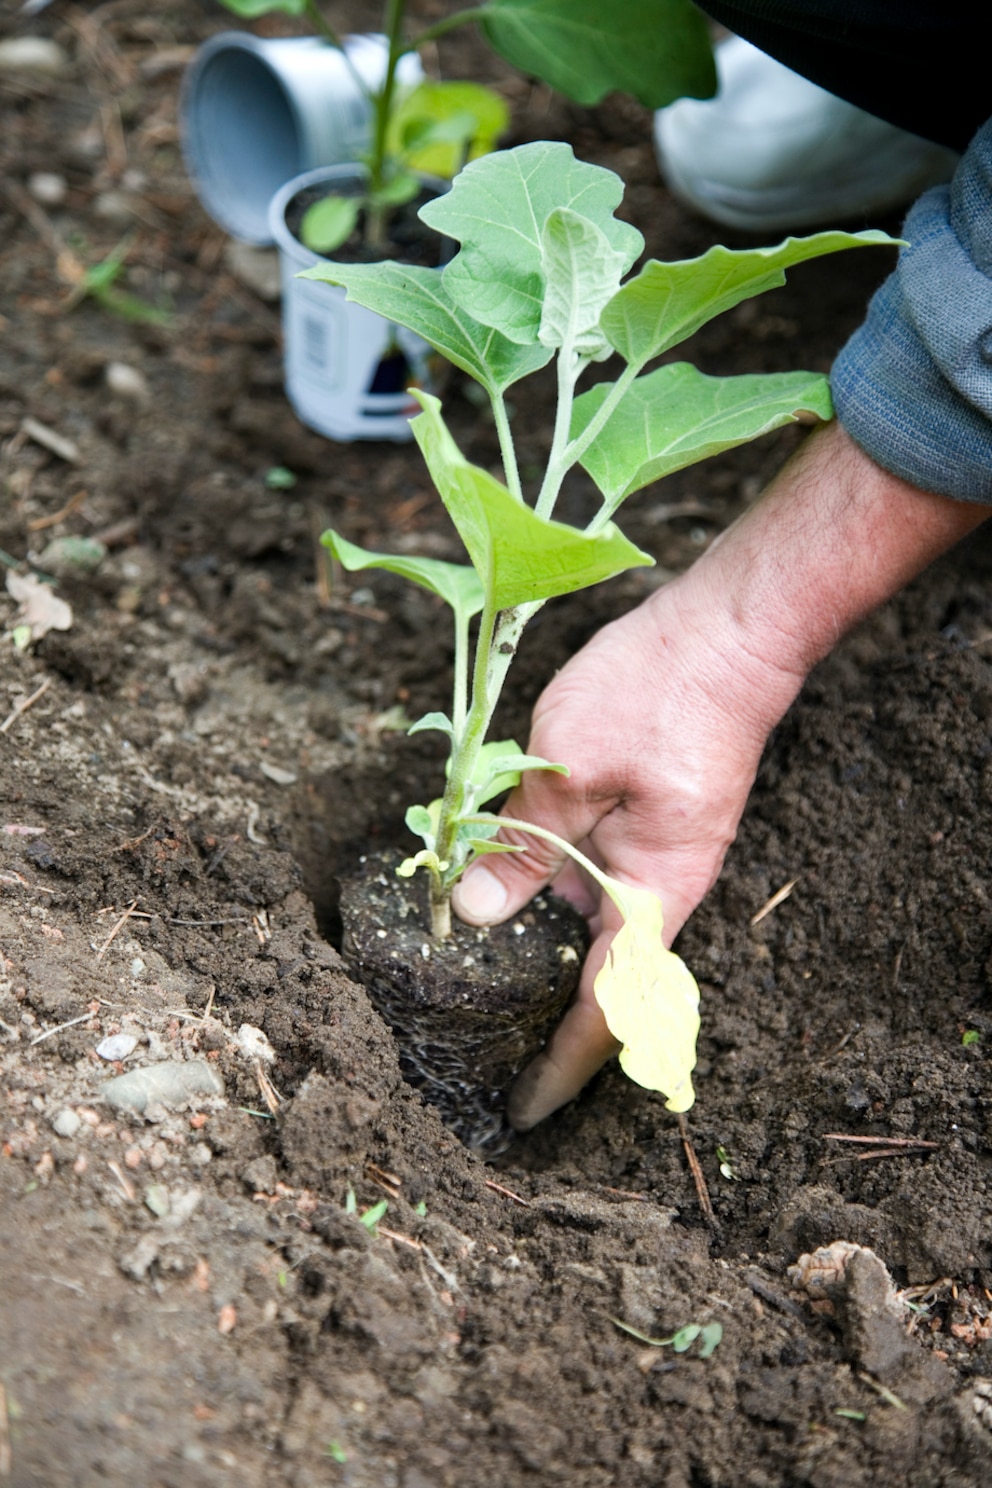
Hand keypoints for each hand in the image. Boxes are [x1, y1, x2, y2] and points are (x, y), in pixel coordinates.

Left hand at [453, 553, 804, 1127]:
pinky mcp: (644, 825)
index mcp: (652, 892)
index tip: (522, 1109)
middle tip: (479, 1058)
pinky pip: (594, 892)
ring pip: (593, 937)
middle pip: (601, 984)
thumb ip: (524, 845)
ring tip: (482, 1000)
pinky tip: (505, 908)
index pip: (607, 1006)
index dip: (564, 1065)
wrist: (728, 632)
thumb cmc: (658, 692)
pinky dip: (550, 915)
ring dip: (545, 973)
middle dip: (547, 1029)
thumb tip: (473, 914)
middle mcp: (658, 888)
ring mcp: (654, 857)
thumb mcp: (570, 767)